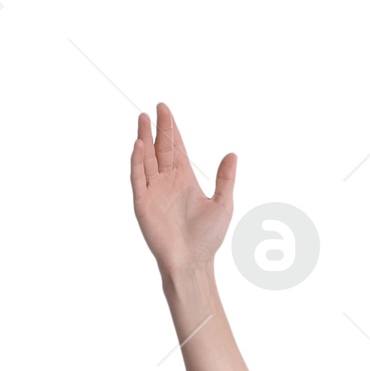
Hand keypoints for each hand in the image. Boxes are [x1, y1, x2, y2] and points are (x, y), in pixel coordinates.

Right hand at [130, 102, 235, 283]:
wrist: (192, 262)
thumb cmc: (208, 238)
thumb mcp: (223, 204)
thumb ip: (225, 179)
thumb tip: (232, 154)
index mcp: (185, 180)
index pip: (176, 148)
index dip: (171, 129)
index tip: (165, 110)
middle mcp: (167, 182)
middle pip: (160, 149)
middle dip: (158, 129)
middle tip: (155, 108)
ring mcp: (154, 191)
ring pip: (146, 159)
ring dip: (144, 139)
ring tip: (143, 119)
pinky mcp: (143, 203)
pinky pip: (138, 178)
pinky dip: (137, 161)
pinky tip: (139, 145)